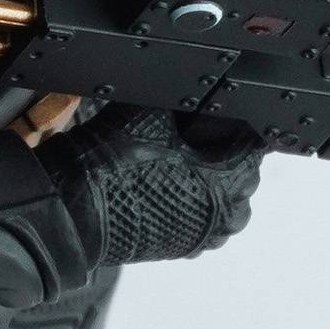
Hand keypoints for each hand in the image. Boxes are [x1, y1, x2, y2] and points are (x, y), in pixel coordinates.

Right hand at [41, 107, 262, 269]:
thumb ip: (181, 97)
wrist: (75, 212)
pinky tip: (172, 185)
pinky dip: (197, 202)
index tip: (221, 116)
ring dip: (215, 182)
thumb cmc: (112, 168)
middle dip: (226, 154)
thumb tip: (190, 81)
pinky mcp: (184, 247)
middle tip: (197, 136)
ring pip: (228, 203)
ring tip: (186, 163)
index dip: (238, 126)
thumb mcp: (150, 114)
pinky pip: (206, 221)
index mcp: (226, 183)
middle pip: (244, 176)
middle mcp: (223, 216)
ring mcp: (204, 236)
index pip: (254, 146)